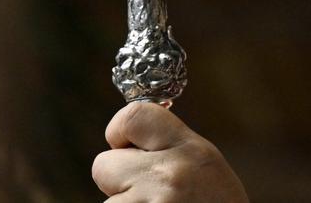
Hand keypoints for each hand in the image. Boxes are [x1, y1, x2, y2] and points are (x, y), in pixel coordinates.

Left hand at [92, 102, 249, 201]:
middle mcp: (169, 177)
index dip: (120, 131)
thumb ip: (171, 148)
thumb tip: (127, 133)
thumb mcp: (207, 169)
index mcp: (191, 151)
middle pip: (103, 165)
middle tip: (147, 197)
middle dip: (118, 183)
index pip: (132, 117)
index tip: (126, 147)